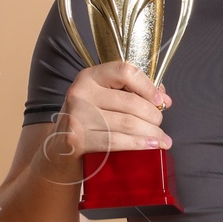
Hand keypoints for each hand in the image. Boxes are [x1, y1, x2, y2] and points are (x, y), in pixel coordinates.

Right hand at [39, 63, 170, 180]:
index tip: (161, 101)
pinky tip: (151, 146)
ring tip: (162, 139)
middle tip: (160, 125)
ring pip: (127, 123)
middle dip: (153, 116)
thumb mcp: (102, 100)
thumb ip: (130, 93)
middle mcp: (81, 92)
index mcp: (89, 77)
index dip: (148, 86)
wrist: (59, 149)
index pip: (125, 71)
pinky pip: (115, 141)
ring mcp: (77, 116)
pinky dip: (138, 144)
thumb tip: (163, 98)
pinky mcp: (77, 138)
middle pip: (130, 102)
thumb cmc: (87, 122)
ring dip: (151, 133)